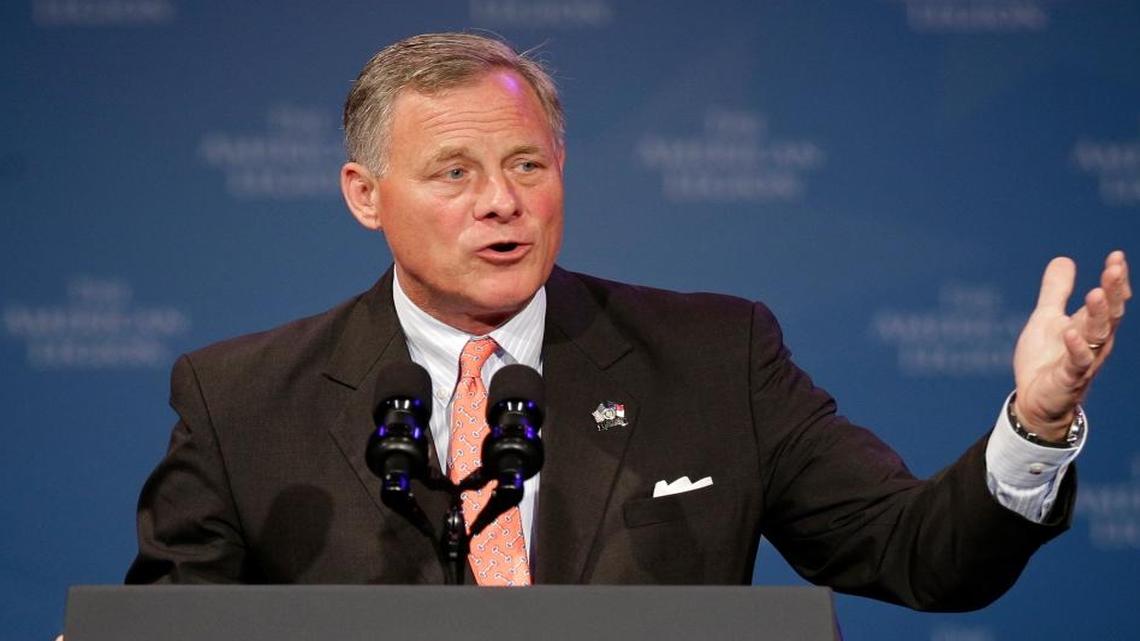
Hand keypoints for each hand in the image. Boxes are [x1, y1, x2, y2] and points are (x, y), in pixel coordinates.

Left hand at [1012, 251, 1129, 439]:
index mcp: (1090, 326)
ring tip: (1095, 293)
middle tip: (1114, 269)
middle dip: (1113, 292)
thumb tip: (1064, 259)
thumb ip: (1056, 291)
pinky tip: (1070, 332)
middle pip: (1109, 314)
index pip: (1110, 300)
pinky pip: (1076, 363)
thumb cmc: (1046, 359)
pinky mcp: (1068, 378)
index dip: (1115, 280)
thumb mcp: (1047, 318)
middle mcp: (1094, 342)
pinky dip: (1075, 348)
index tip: (1117, 256)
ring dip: (1098, 315)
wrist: (1034, 399)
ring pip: (1097, 336)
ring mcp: (1084, 361)